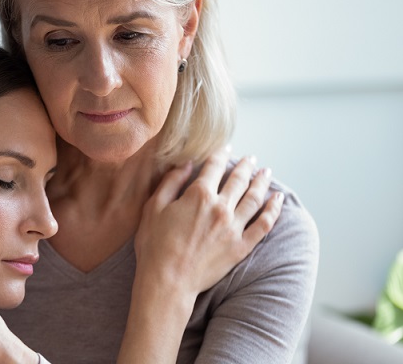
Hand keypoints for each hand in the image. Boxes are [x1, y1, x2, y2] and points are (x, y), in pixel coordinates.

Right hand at [134, 146, 283, 295]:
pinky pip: (264, 225)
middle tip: (251, 158)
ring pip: (255, 198)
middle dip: (245, 166)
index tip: (226, 148)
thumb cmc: (154, 246)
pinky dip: (273, 210)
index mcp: (198, 195)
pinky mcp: (241, 247)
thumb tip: (185, 164)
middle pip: (238, 180)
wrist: (168, 281)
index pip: (214, 167)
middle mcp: (220, 208)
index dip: (221, 154)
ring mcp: (233, 228)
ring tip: (266, 172)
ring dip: (262, 182)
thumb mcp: (153, 208)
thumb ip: (170, 183)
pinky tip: (277, 200)